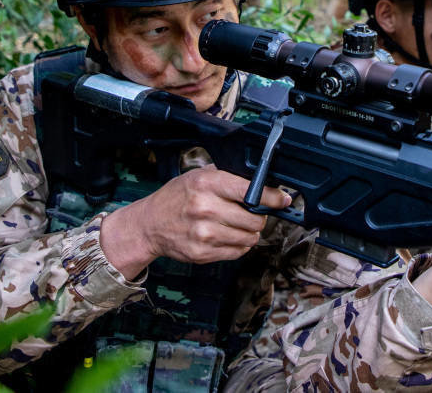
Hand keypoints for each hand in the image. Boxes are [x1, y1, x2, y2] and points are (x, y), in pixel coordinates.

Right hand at [100, 165, 291, 278]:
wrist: (149, 224)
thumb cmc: (177, 197)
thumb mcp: (199, 177)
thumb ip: (229, 179)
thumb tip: (264, 185)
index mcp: (206, 184)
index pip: (250, 191)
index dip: (271, 197)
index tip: (282, 199)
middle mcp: (205, 208)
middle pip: (254, 219)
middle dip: (259, 217)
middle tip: (252, 213)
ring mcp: (204, 233)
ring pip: (249, 238)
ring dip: (250, 233)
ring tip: (238, 225)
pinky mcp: (203, 254)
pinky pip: (237, 252)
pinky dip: (239, 245)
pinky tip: (228, 236)